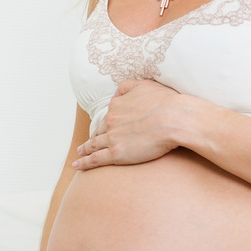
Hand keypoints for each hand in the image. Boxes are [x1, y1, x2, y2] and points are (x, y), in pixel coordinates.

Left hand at [74, 79, 198, 168]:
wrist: (173, 118)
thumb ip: (128, 86)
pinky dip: (84, 162)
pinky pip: (95, 159)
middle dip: (92, 137)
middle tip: (87, 143)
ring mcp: (112, 138)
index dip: (104, 124)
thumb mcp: (144, 84)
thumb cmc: (165, 102)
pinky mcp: (116, 154)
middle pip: (99, 131)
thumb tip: (118, 93)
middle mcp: (111, 121)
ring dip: (85, 149)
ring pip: (94, 145)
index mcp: (117, 105)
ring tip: (80, 153)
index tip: (102, 129)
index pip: (108, 117)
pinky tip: (77, 165)